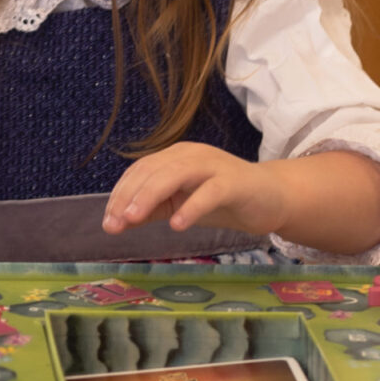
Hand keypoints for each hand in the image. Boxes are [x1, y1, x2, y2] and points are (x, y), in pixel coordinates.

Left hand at [102, 142, 285, 238]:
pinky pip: (209, 192)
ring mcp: (213, 166)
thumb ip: (152, 209)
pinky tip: (177, 225)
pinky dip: (191, 207)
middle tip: (115, 223)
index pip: (140, 170)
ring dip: (150, 196)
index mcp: (174, 157)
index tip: (108, 221)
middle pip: (152, 170)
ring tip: (133, 219)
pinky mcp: (234, 182)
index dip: (121, 194)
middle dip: (129, 196)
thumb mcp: (180, 204)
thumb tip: (117, 221)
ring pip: (175, 174)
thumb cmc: (222, 200)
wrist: (271, 198)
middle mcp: (191, 155)